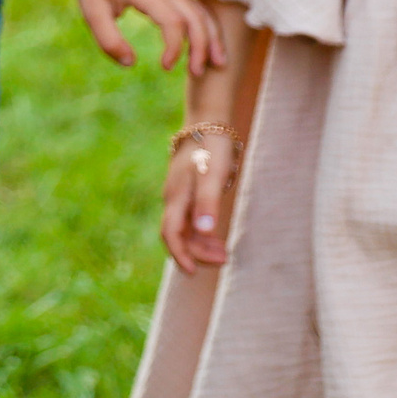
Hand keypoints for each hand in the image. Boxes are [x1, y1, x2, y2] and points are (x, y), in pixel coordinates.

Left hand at [75, 0, 223, 74]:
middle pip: (196, 18)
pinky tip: (210, 47)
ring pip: (202, 13)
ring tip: (218, 63)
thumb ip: (108, 38)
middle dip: (201, 47)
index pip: (173, 22)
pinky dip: (208, 28)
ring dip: (212, 38)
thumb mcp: (91, 10)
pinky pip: (198, 10)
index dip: (175, 47)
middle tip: (197, 73)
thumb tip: (130, 63)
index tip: (166, 67)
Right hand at [159, 124, 240, 273]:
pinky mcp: (188, 193)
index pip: (171, 234)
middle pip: (177, 236)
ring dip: (201, 245)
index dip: (179, 254)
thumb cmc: (211, 150)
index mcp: (176, 197)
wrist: (207, 125)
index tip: (192, 272)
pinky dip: (202, 234)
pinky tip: (216, 238)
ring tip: (225, 253)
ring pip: (185, 230)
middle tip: (224, 260)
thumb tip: (205, 232)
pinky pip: (190, 221)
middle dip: (196, 253)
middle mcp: (174, 200)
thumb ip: (208, 204)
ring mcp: (180, 197)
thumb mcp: (213, 176)